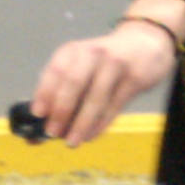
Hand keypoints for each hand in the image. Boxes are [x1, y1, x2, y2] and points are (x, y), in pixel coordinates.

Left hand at [31, 0, 184, 146]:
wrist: (145, 43)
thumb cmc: (105, 60)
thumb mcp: (82, 63)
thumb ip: (63, 88)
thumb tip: (43, 122)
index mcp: (74, 50)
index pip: (55, 70)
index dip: (45, 92)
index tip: (38, 114)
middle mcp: (93, 53)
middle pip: (74, 82)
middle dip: (62, 110)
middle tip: (53, 132)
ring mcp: (115, 65)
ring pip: (96, 98)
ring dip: (81, 124)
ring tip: (72, 141)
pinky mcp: (134, 79)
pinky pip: (113, 106)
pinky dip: (100, 124)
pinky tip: (90, 135)